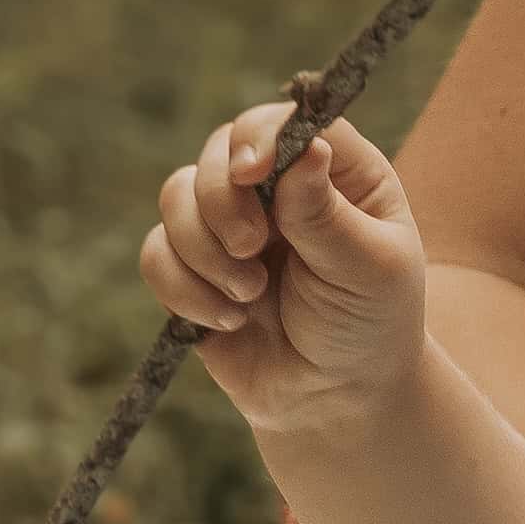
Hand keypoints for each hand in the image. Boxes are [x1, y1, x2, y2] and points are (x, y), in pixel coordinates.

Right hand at [141, 101, 425, 438]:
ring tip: (249, 297)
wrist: (334, 401)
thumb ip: (327, 214)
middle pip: (217, 150)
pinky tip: (227, 321)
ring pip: (174, 196)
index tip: (252, 174)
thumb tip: (306, 149)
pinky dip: (182, 288)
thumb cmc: (368, 327)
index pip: (284, 122)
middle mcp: (279, 188)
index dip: (258, 137)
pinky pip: (156, 254)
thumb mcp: (368, 270)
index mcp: (337, 173)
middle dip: (222, 203)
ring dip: (203, 252)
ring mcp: (231, 224)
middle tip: (253, 251)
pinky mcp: (193, 267)